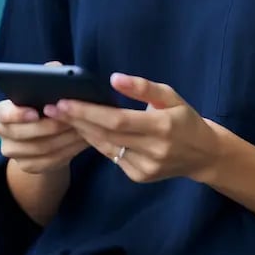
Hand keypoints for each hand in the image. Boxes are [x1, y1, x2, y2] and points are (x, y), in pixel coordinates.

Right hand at [0, 62, 88, 174]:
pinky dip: (70, 150)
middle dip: (51, 126)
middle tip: (73, 118)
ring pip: (42, 149)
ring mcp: (15, 154)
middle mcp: (4, 136)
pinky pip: (51, 161)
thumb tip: (56, 69)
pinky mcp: (30, 167)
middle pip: (26, 135)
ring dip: (65, 138)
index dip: (18, 114)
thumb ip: (47, 74)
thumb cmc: (42, 104)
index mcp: (2, 113)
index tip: (35, 112)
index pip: (4, 114)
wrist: (43, 135)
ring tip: (84, 127)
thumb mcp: (42, 88)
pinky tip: (84, 140)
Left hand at [44, 73, 220, 183]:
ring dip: (82, 132)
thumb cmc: (185, 118)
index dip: (88, 112)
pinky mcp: (139, 176)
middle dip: (77, 120)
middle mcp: (152, 150)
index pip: (117, 120)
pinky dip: (98, 143)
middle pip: (106, 135)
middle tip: (52, 108)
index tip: (64, 102)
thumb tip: (113, 78)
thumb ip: (143, 87)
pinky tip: (85, 130)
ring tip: (61, 117)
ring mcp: (145, 167)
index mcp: (162, 126)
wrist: (203, 154)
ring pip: (106, 148)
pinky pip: (113, 157)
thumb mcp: (170, 95)